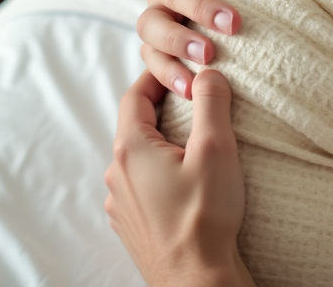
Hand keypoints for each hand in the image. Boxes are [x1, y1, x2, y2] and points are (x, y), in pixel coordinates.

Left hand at [105, 69, 254, 286]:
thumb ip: (211, 102)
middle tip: (194, 100)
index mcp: (131, 149)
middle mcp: (116, 174)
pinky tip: (186, 182)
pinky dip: (160, 173)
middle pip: (135, 126)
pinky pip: (141, 186)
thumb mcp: (216, 148)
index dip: (155, 76)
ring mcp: (120, 203)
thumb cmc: (205, 216)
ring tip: (195, 142)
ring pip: (138, 158)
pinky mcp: (131, 225)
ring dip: (161, 144)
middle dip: (163, 109)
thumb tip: (207, 73)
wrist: (196, 280)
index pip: (134, 96)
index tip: (178, 67)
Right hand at [139, 0, 261, 97]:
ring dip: (169, 68)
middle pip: (151, 21)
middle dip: (178, 40)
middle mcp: (162, 1)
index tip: (235, 24)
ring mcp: (160, 30)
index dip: (203, 6)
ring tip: (194, 85)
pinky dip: (171, 83)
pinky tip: (191, 96)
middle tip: (209, 54)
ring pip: (148, 49)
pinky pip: (156, 71)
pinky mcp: (164, 54)